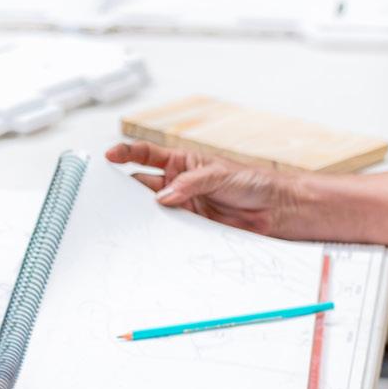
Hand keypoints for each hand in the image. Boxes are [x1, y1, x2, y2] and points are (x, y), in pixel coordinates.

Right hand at [104, 140, 301, 234]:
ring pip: (152, 209)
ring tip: (127, 218)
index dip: (126, 154)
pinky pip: (169, 229)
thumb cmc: (253, 182)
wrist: (277, 209)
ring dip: (141, 213)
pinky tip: (152, 234)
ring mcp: (184, 206)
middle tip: (112, 196)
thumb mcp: (219, 175)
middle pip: (142, 184)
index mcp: (182, 162)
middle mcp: (179, 183)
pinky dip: (160, 232)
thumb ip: (190, 184)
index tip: (110, 156)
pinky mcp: (192, 226)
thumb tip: (163, 196)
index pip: (146, 154)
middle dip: (126, 189)